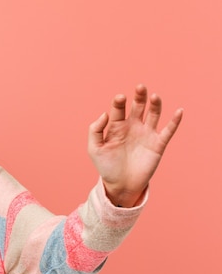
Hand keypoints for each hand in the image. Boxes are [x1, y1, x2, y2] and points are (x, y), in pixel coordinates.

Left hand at [88, 84, 182, 206]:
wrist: (121, 185)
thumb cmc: (106, 167)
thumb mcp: (94, 149)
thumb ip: (95, 130)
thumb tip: (104, 113)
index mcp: (116, 126)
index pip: (119, 109)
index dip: (119, 102)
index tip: (120, 98)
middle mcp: (132, 126)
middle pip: (138, 106)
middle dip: (139, 96)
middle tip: (140, 87)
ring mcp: (146, 134)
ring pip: (153, 114)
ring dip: (155, 104)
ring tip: (154, 96)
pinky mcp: (157, 144)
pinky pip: (168, 130)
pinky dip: (174, 121)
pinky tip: (178, 111)